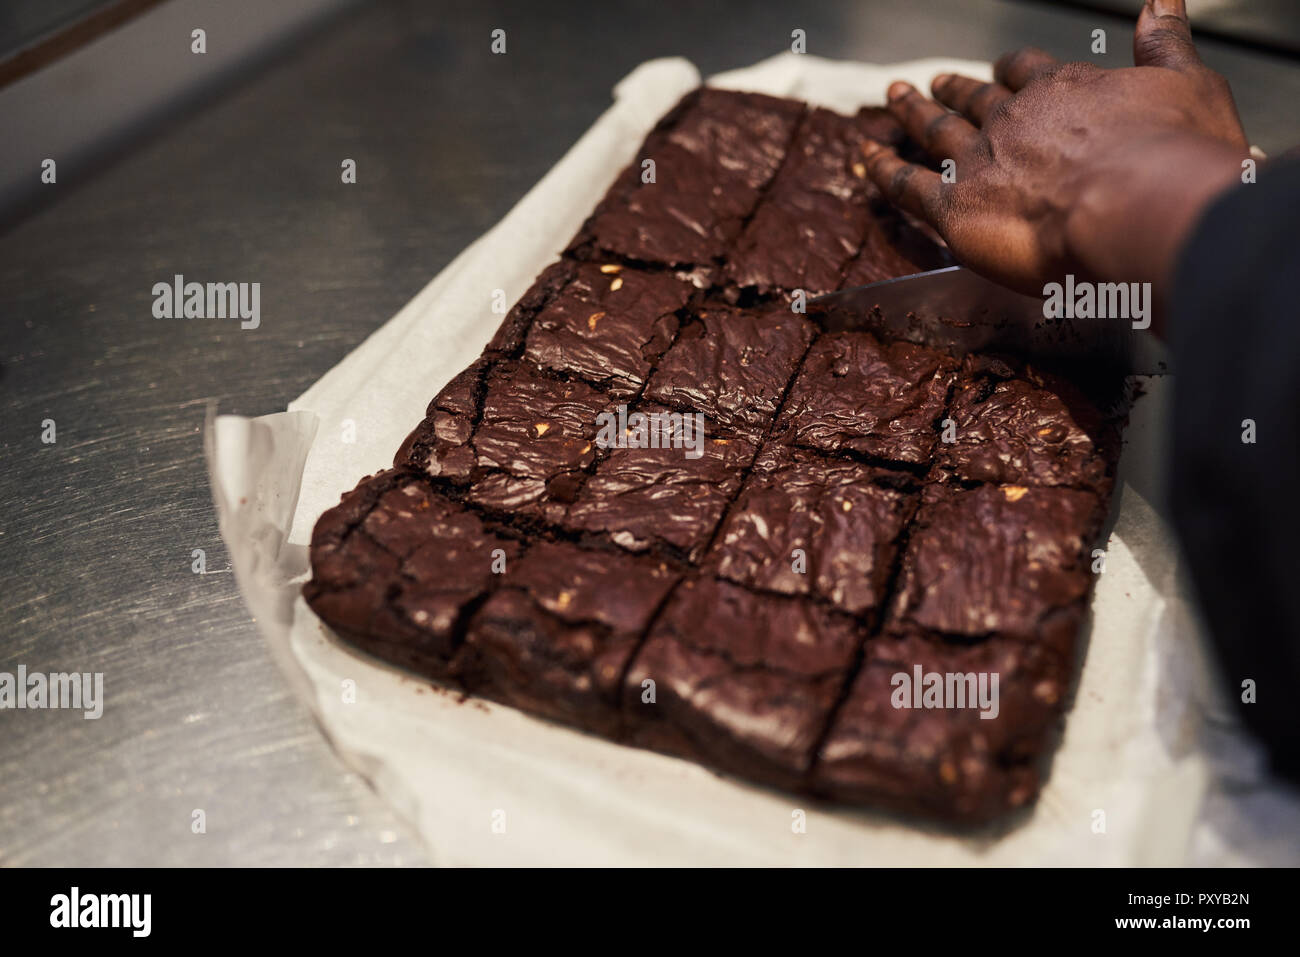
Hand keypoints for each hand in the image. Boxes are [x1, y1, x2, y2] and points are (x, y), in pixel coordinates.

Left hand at [861, 0, 1251, 316]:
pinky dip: (882, 170)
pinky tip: (864, 160)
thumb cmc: (1174, 158)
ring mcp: (979, 161)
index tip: (1002, 68)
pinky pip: (905, 185)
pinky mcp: (953, 208)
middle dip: (954, 89)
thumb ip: (1166, 43)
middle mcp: (1015, 120)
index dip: (1012, 70)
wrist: (1138, 209)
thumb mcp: (1187, 84)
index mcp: (1066, 90)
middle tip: (933, 81)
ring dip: (912, 114)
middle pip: (975, 99)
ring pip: (935, 130)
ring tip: (894, 99)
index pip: (1029, 72)